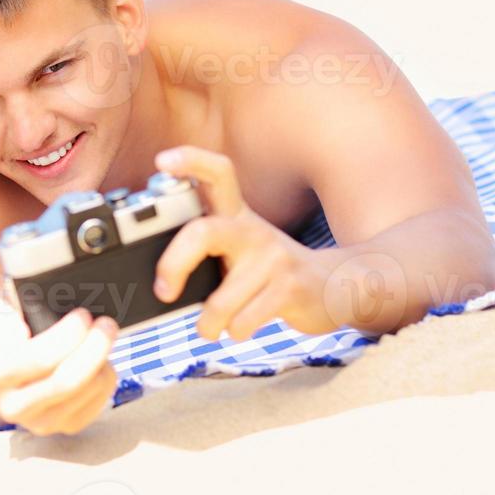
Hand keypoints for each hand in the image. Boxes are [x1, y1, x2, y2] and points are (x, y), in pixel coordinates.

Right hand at [0, 293, 118, 435]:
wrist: (10, 367)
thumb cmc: (7, 334)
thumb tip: (19, 334)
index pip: (38, 359)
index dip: (68, 336)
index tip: (83, 315)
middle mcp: (14, 407)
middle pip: (67, 381)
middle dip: (94, 347)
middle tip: (106, 324)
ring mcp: (42, 422)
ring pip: (89, 389)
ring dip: (102, 359)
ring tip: (99, 338)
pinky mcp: (67, 427)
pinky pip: (100, 400)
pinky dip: (106, 375)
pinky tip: (97, 361)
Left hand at [153, 146, 334, 339]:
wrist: (338, 285)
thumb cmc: (270, 270)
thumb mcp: (240, 247)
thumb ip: (205, 249)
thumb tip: (156, 281)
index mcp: (236, 215)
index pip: (217, 172)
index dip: (190, 161)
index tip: (161, 162)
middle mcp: (252, 230)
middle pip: (202, 233)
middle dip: (172, 265)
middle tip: (164, 290)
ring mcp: (274, 258)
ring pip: (220, 301)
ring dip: (208, 324)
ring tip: (210, 326)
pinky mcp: (290, 288)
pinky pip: (243, 321)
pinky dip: (234, 332)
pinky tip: (241, 327)